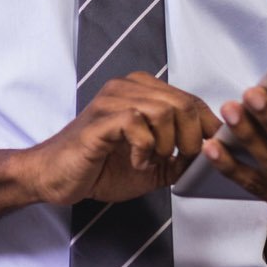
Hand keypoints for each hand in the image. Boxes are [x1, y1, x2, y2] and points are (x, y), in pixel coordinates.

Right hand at [17, 72, 219, 205]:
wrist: (56, 178)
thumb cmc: (99, 167)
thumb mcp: (152, 165)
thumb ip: (179, 158)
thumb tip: (210, 155)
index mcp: (141, 92)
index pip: (190, 99)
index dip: (207, 126)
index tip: (211, 149)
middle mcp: (127, 88)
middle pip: (183, 103)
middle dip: (191, 138)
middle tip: (179, 159)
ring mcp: (112, 101)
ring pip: (164, 110)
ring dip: (167, 144)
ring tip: (153, 160)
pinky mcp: (100, 120)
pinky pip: (138, 124)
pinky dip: (145, 149)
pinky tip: (137, 162)